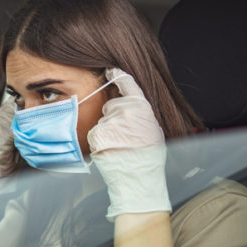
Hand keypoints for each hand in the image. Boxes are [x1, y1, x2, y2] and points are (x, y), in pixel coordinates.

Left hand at [88, 68, 170, 220]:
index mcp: (141, 106)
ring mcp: (110, 120)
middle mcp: (125, 109)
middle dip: (113, 118)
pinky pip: (95, 133)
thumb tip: (129, 107)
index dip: (116, 74)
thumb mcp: (152, 128)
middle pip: (111, 106)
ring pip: (102, 122)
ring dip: (107, 132)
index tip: (109, 69)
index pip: (127, 82)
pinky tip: (110, 150)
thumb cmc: (148, 156)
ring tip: (120, 147)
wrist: (138, 176)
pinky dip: (99, 142)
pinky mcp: (98, 132)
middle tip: (124, 138)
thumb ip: (139, 114)